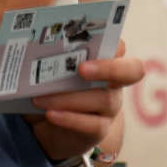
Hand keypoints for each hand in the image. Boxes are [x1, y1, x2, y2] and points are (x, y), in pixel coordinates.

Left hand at [24, 40, 144, 162]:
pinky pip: (92, 124)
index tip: (91, 37)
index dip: (113, 40)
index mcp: (105, 59)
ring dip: (69, 97)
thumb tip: (34, 41)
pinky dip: (69, 118)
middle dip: (109, 68)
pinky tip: (50, 114)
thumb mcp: (51, 70)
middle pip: (132, 71)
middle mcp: (114, 82)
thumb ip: (52, 55)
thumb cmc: (52, 87)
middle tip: (82, 69)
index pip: (119, 45)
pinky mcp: (100, 129)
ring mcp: (110, 107)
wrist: (47, 126)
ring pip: (103, 99)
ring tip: (40, 97)